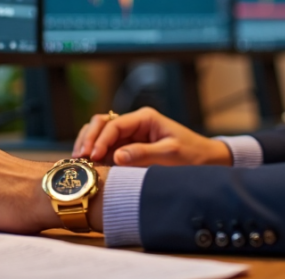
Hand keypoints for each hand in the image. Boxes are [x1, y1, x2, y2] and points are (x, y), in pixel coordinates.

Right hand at [73, 107, 231, 166]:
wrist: (205, 161)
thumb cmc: (192, 155)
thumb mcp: (170, 154)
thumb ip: (143, 154)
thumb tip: (116, 157)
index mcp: (145, 118)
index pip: (114, 124)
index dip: (100, 139)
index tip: (93, 155)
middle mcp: (134, 124)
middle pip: (101, 123)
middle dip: (88, 138)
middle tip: (80, 157)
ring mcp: (129, 136)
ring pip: (99, 134)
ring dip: (87, 144)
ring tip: (79, 161)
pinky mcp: (127, 149)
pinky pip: (105, 148)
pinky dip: (94, 154)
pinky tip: (87, 166)